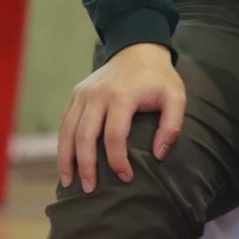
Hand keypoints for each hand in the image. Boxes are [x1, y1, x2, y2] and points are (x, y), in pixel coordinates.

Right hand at [57, 43, 184, 193]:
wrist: (138, 49)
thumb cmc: (159, 78)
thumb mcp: (176, 97)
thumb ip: (172, 125)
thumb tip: (159, 155)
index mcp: (122, 95)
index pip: (114, 136)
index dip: (118, 161)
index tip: (126, 177)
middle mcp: (98, 94)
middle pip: (85, 137)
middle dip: (86, 166)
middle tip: (90, 189)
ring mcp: (83, 93)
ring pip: (68, 132)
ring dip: (67, 159)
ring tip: (69, 182)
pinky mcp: (76, 94)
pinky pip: (65, 123)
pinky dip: (63, 145)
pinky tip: (66, 162)